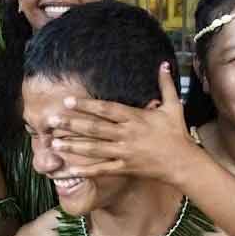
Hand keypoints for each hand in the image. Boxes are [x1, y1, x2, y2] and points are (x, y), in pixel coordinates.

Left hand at [48, 61, 198, 184]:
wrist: (183, 163)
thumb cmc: (177, 133)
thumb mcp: (174, 106)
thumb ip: (166, 84)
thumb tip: (163, 64)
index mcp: (135, 118)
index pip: (106, 109)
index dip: (86, 105)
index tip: (68, 100)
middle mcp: (127, 135)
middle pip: (95, 128)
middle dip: (71, 124)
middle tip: (51, 121)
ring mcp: (124, 153)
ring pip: (94, 149)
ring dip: (73, 146)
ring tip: (53, 143)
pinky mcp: (125, 168)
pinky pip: (102, 170)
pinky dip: (86, 171)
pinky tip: (69, 169)